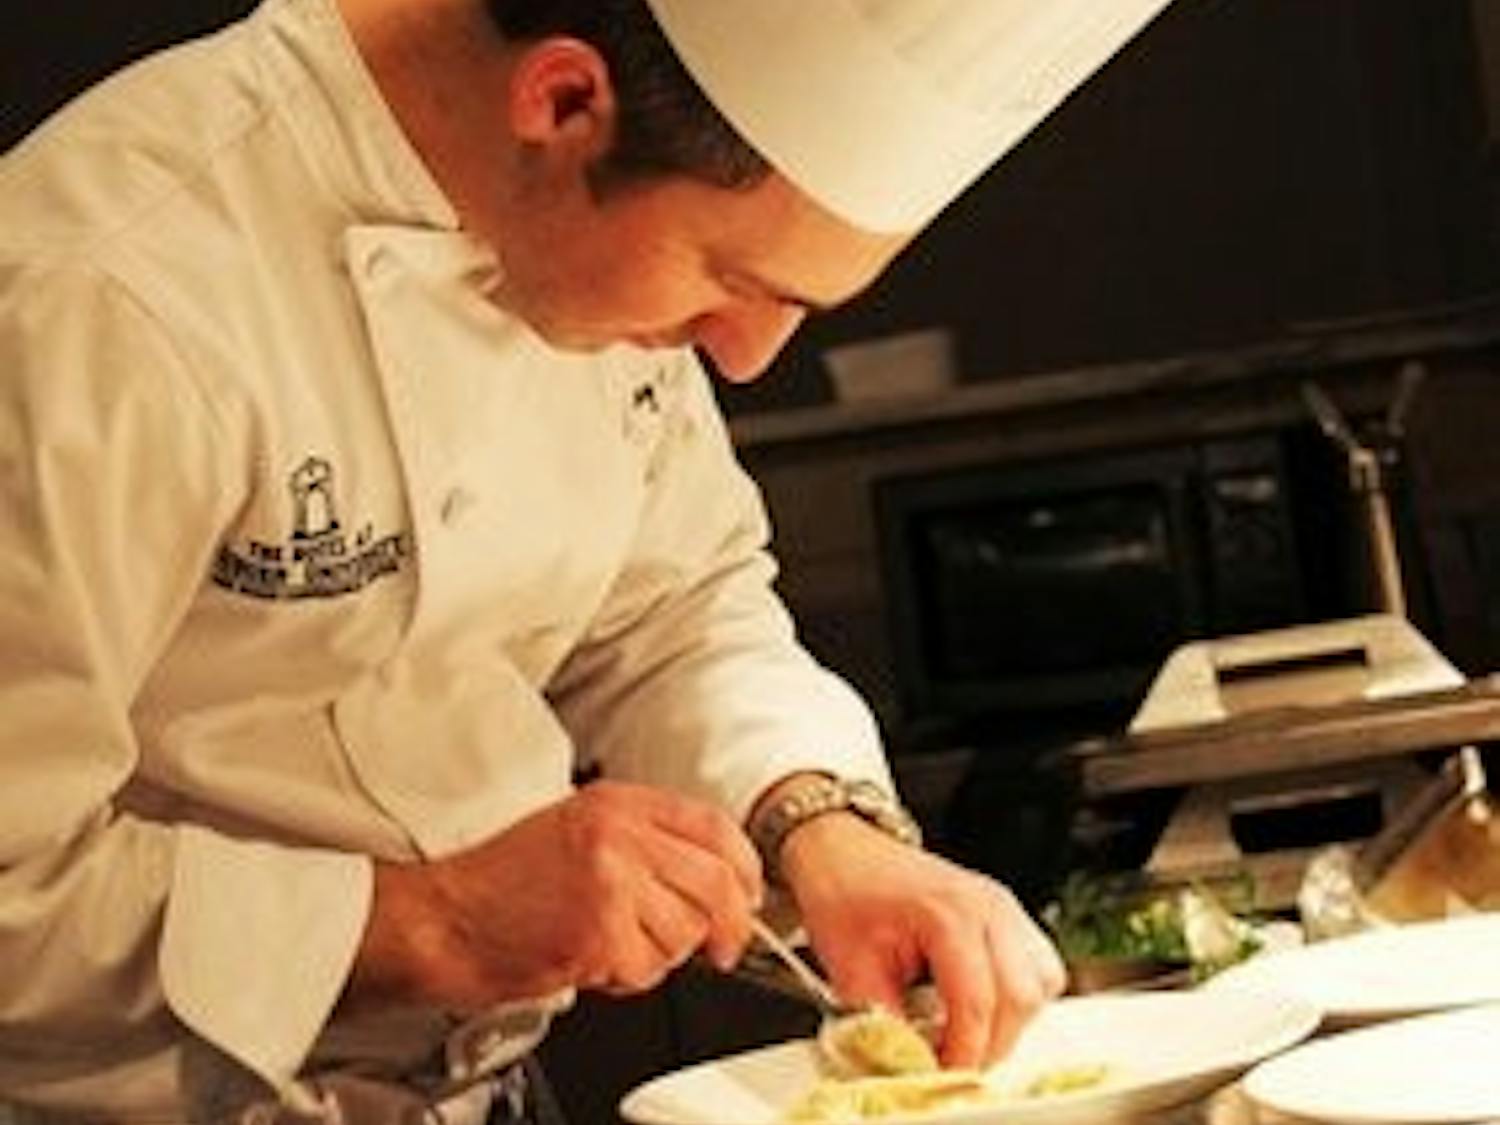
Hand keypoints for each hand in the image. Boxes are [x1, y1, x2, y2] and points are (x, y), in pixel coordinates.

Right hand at [351, 781, 762, 1010]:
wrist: (444, 918)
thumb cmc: (502, 883)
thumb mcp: (580, 831)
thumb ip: (644, 843)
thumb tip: (714, 879)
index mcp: (618, 803)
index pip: (714, 826)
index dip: (745, 868)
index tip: (749, 896)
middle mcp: (619, 834)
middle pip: (716, 882)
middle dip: (728, 926)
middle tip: (719, 948)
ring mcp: (610, 880)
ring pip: (684, 932)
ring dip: (660, 956)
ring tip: (613, 946)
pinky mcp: (598, 930)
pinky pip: (647, 968)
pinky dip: (627, 978)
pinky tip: (592, 960)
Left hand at [780, 814, 1065, 1068]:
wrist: (842, 849)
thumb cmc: (845, 892)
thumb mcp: (848, 966)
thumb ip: (881, 1024)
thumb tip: (909, 1067)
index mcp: (948, 912)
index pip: (976, 1002)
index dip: (963, 1053)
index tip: (942, 1076)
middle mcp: (988, 906)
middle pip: (1020, 998)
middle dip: (990, 1044)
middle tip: (952, 1063)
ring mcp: (1004, 906)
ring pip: (1041, 984)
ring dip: (1010, 1022)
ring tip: (965, 1036)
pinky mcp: (1008, 914)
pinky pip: (1039, 967)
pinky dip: (1018, 998)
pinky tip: (980, 1007)